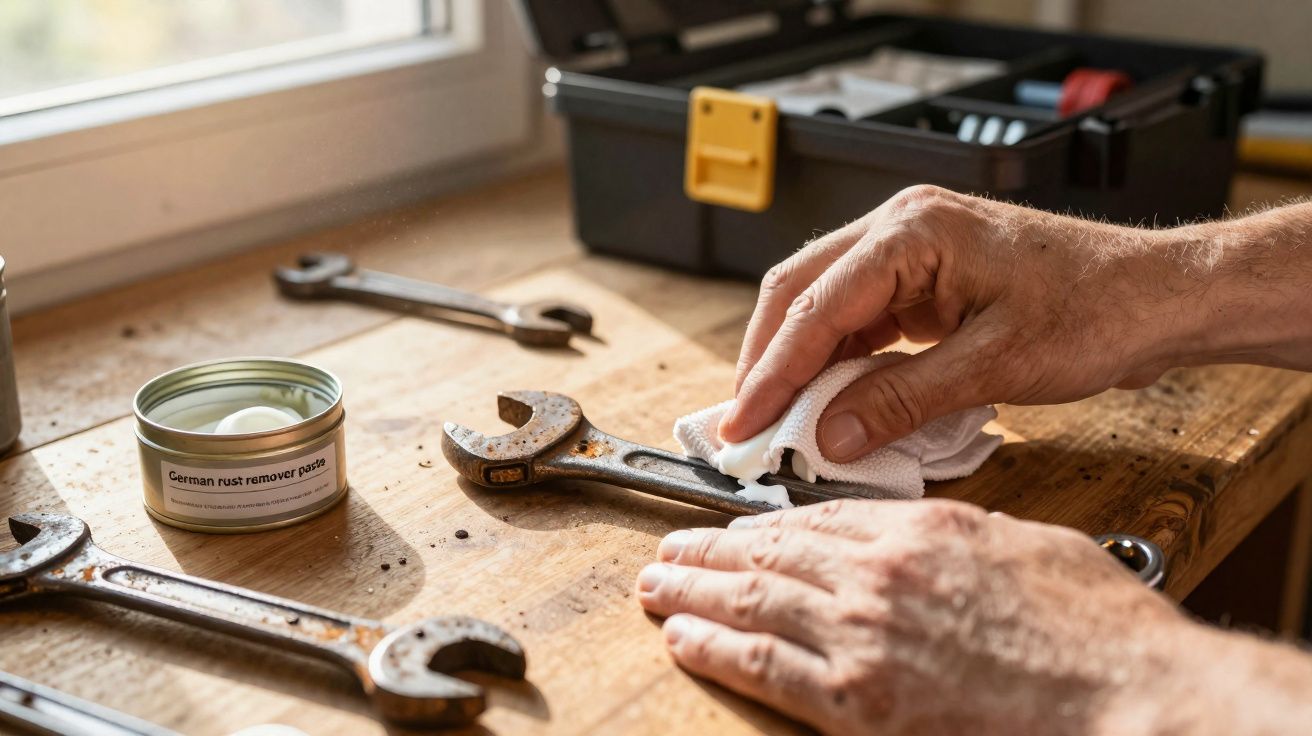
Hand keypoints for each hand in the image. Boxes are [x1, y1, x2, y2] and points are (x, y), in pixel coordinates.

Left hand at [636, 499, 1188, 734]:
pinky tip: (682, 636)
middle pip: (768, 554)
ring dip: (694, 590)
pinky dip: (715, 648)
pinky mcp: (858, 701)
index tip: (733, 527)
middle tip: (671, 548)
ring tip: (657, 584)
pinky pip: (764, 667)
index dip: (761, 524)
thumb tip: (926, 537)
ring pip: (752, 602)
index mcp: (917, 533)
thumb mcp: (1027, 546)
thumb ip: (960, 536)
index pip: (814, 521)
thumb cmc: (1093, 629)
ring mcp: (861, 637)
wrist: (1126, 694)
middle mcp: (875, 577)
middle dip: (709, 550)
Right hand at [720, 188, 1311, 460]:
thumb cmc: (1097, 310)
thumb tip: (828, 436)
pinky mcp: (925, 278)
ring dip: (798, 362)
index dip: (770, 373)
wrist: (1158, 298)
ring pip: (823, 305)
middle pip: (799, 293)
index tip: (743, 425)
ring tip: (777, 419)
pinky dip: (837, 361)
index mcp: (911, 232)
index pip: (814, 308)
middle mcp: (900, 228)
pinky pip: (860, 318)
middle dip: (766, 361)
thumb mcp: (994, 366)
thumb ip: (901, 400)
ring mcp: (911, 251)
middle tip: (745, 425)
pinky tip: (828, 399)